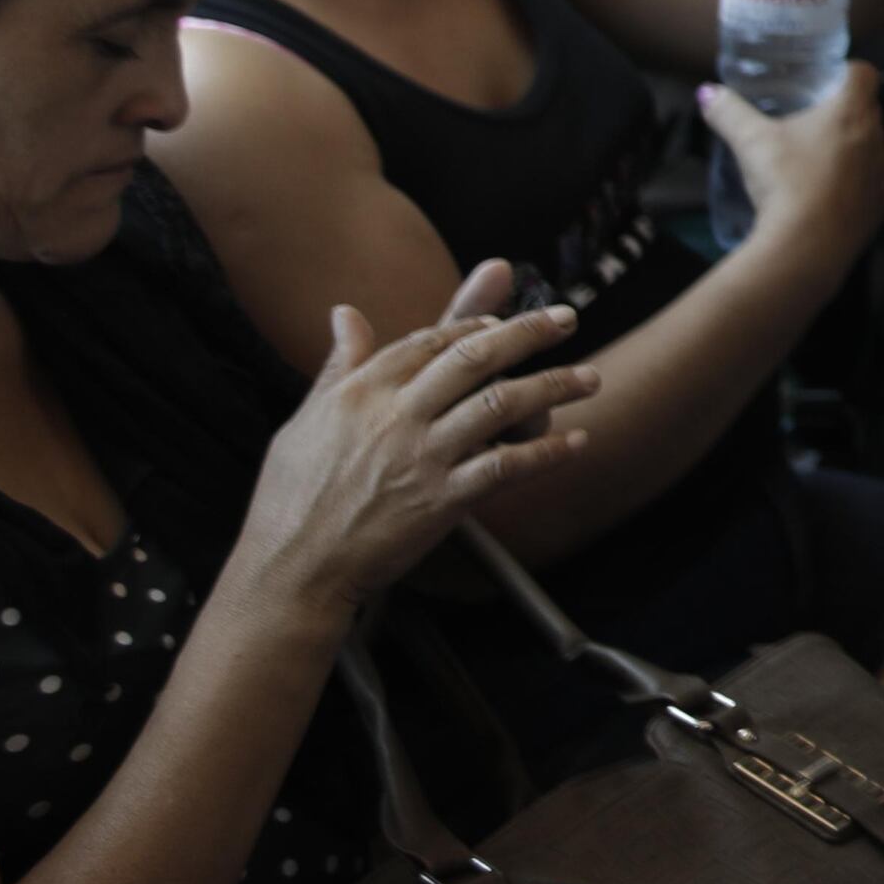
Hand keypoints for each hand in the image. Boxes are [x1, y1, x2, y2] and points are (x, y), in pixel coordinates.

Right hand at [228, 262, 597, 627]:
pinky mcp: (441, 500)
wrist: (291, 570)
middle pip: (475, 357)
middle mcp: (396, 416)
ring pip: (500, 404)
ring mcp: (422, 457)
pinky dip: (546, 452)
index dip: (473, 325)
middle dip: (529, 332)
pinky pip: (506, 467)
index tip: (503, 322)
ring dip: (554, 387)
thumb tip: (346, 313)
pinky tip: (576, 442)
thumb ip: (339, 365)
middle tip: (568, 319)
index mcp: (361, 392)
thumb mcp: (306, 420)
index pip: (430, 341)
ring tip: (592, 378)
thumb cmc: (291, 498)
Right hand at [696, 61, 883, 252]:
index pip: (863, 73)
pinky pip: (873, 182)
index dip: (844, 72)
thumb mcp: (750, 142)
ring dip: (852, 147)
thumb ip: (729, 113)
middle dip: (844, 111)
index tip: (822, 82)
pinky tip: (828, 193)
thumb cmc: (785, 182)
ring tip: (817, 159)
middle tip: (810, 120)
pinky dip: (856, 181)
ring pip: (872, 147)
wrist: (807, 248)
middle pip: (868, 110)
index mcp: (851, 112)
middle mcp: (877, 138)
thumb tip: (707, 92)